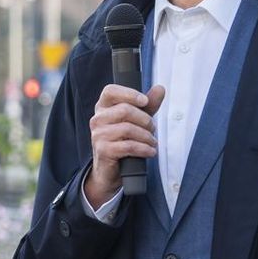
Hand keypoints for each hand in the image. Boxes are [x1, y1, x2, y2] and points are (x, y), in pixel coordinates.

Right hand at [84, 83, 165, 206]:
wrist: (110, 170)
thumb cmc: (123, 141)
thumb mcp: (137, 120)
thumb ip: (148, 105)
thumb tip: (160, 88)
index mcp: (103, 107)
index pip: (110, 91)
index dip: (129, 93)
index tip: (145, 101)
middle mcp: (97, 119)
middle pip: (125, 110)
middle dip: (145, 120)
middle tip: (153, 128)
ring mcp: (98, 135)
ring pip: (128, 129)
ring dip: (146, 136)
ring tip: (152, 142)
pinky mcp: (103, 150)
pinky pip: (128, 146)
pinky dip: (144, 149)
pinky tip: (150, 151)